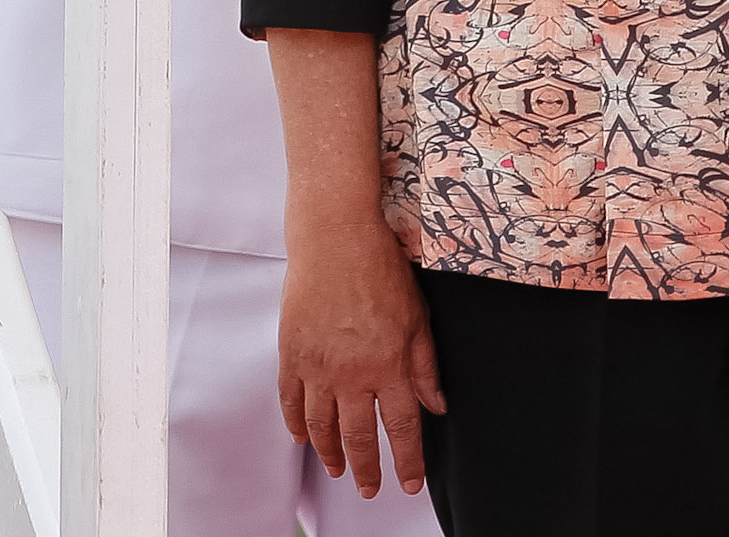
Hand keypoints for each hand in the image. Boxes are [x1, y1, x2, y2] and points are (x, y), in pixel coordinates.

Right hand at [277, 214, 443, 498]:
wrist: (334, 238)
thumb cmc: (381, 270)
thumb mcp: (417, 317)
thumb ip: (426, 366)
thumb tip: (437, 406)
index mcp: (390, 365)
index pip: (402, 428)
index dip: (407, 462)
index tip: (408, 484)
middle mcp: (353, 373)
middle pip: (358, 438)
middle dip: (366, 470)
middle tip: (370, 489)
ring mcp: (318, 366)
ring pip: (322, 427)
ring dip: (330, 454)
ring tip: (337, 470)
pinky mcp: (292, 354)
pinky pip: (291, 401)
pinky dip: (296, 425)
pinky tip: (303, 437)